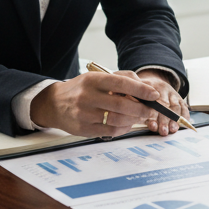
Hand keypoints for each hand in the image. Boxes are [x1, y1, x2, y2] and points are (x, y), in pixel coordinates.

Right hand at [30, 68, 160, 136]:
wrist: (54, 104)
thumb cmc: (82, 89)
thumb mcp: (98, 77)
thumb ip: (123, 79)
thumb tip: (146, 87)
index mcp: (93, 80)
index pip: (121, 84)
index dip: (140, 90)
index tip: (154, 94)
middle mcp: (87, 97)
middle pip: (121, 105)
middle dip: (141, 109)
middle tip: (151, 109)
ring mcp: (84, 114)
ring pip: (117, 120)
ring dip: (134, 120)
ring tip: (141, 117)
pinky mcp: (84, 129)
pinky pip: (110, 131)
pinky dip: (123, 128)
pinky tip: (128, 124)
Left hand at [135, 71, 190, 136]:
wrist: (153, 84)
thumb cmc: (142, 94)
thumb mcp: (136, 95)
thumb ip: (137, 104)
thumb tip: (137, 116)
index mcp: (150, 87)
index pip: (153, 101)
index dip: (153, 115)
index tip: (152, 125)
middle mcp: (163, 89)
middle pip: (165, 105)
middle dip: (164, 120)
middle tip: (163, 131)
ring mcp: (172, 93)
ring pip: (175, 106)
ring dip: (175, 119)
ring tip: (173, 129)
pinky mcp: (179, 98)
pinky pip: (184, 106)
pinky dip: (185, 115)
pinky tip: (184, 123)